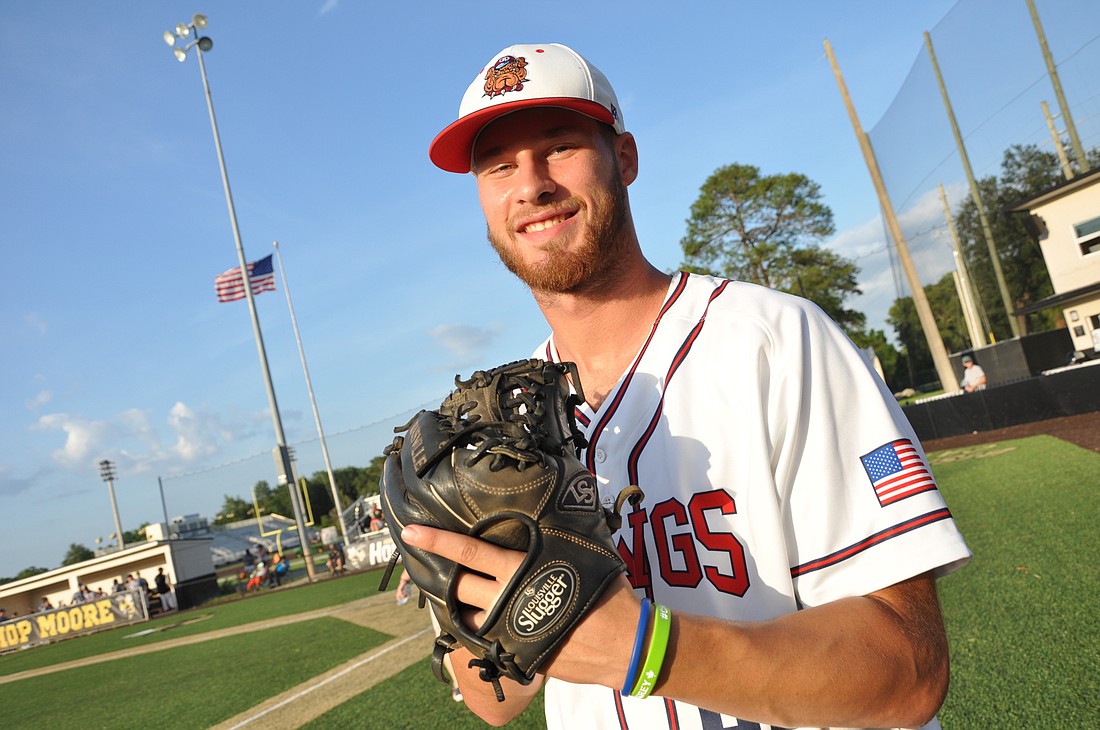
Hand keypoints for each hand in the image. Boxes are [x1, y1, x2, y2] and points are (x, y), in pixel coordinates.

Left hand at [401, 524, 639, 688]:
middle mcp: (507, 602)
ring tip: (457, 597)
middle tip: (428, 567)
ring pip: (464, 619)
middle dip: (440, 577)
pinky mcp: (516, 656)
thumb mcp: (581, 555)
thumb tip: (546, 518)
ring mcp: (508, 633)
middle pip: (457, 588)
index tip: (412, 533)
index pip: (469, 553)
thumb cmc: (606, 594)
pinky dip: (477, 632)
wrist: (624, 644)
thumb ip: (554, 540)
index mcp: (520, 572)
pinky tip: (481, 624)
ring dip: (457, 607)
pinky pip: (483, 644)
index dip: (438, 542)